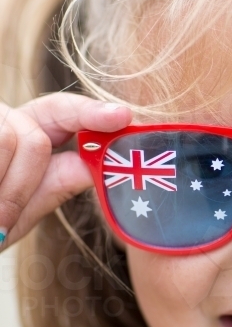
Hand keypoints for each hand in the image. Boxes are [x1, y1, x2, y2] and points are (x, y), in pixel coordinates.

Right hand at [0, 93, 131, 249]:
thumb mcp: (14, 214)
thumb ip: (49, 188)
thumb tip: (93, 166)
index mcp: (18, 132)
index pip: (60, 113)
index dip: (91, 112)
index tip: (123, 116)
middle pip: (33, 136)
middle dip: (21, 186)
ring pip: (10, 140)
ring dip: (0, 193)